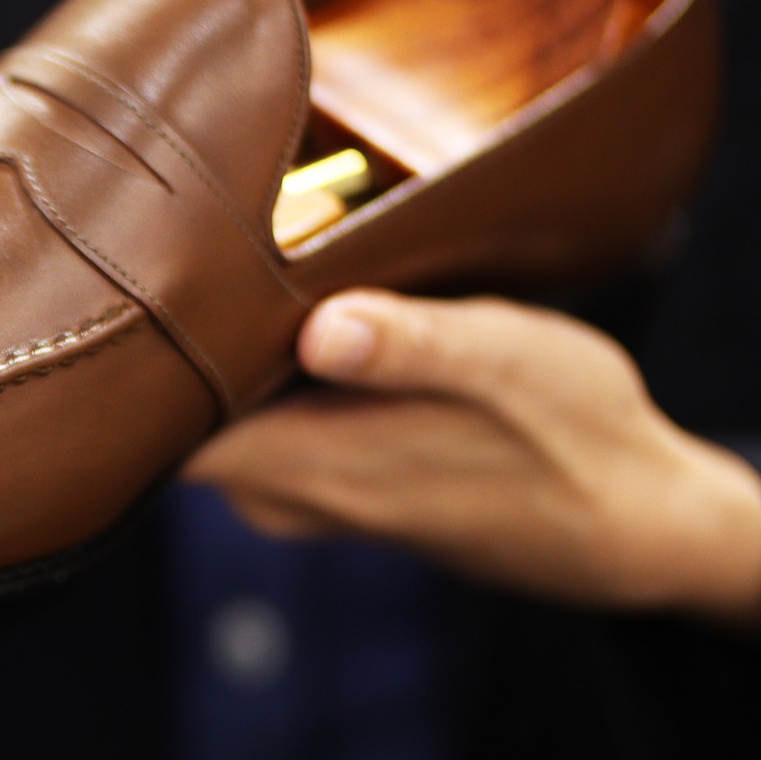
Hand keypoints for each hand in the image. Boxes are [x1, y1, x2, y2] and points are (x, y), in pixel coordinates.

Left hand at [182, 289, 760, 634]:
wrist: (628, 525)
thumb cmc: (577, 436)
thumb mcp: (513, 366)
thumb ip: (414, 348)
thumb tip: (320, 330)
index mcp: (308, 467)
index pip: (162, 433)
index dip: (137, 358)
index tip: (132, 275)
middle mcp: (281, 492)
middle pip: (170, 423)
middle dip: (166, 337)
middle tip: (174, 234)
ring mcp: (299, 491)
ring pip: (210, 419)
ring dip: (214, 346)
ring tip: (223, 253)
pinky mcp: (324, 477)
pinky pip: (253, 419)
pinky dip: (255, 366)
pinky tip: (279, 304)